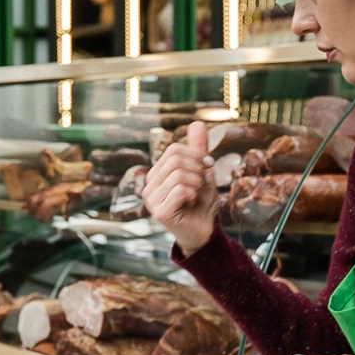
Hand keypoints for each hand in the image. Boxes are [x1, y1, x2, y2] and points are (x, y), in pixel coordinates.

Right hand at [142, 122, 219, 253]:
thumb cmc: (201, 202)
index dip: (195, 155)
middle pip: (174, 160)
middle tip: (203, 183)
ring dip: (197, 183)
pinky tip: (192, 202)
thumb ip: (198, 149)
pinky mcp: (160, 212)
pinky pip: (179, 190)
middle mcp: (149, 186)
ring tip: (197, 193)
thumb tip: (197, 122)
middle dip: (197, 168)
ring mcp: (152, 200)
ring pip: (178, 175)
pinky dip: (193, 193)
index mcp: (156, 174)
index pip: (173, 150)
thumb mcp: (202, 171)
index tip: (205, 167)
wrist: (204, 231)